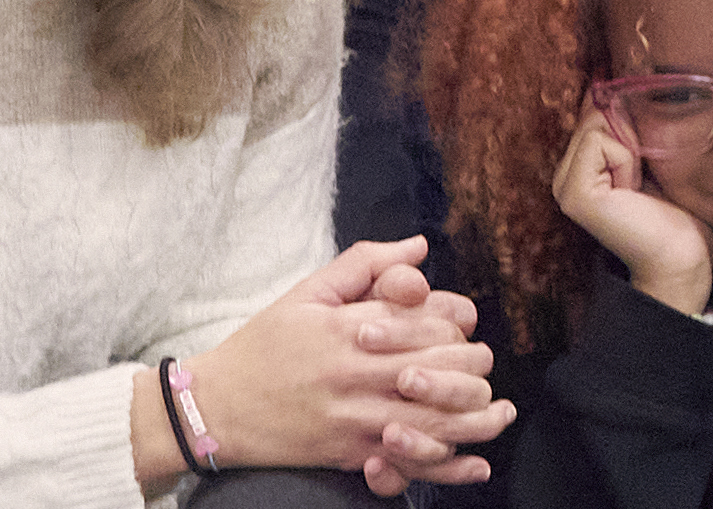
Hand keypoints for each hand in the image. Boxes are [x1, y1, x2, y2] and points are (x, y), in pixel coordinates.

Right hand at [189, 235, 512, 483]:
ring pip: (433, 422)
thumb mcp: (307, 292)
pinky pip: (408, 464)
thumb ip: (364, 263)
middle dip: (472, 367)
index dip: (456, 321)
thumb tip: (418, 247)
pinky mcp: (349, 454)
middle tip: (481, 362)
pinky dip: (445, 466)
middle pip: (441, 371)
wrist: (216, 407)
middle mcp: (356, 373)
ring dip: (473, 418)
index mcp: (350, 327)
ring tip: (496, 411)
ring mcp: (354, 419)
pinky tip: (472, 464)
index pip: (426, 322)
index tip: (462, 323)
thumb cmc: (263, 345)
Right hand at [553, 110, 712, 320]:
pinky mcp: (573, 193)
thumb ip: (627, 125)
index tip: (644, 162)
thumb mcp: (650, 155)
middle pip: (596, 112)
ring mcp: (564, 186)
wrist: (682, 258)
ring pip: (597, 122)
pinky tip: (632, 190)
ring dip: (630, 148)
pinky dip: (626, 159)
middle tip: (642, 176)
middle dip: (630, 134)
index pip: (595, 110)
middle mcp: (564, 176)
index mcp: (580, 167)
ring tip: (637, 184)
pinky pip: (600, 141)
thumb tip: (610, 81)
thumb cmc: (676, 210)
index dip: (629, 123)